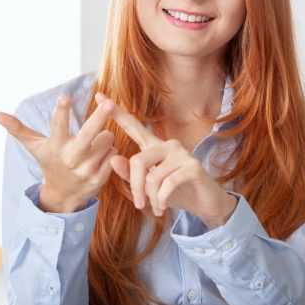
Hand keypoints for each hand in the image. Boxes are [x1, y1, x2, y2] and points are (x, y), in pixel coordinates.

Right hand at [0, 96, 117, 212]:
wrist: (63, 195)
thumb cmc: (50, 162)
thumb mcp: (34, 146)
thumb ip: (18, 129)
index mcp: (55, 146)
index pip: (57, 126)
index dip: (61, 112)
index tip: (64, 97)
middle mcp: (71, 158)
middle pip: (89, 134)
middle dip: (99, 117)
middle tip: (108, 102)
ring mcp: (87, 169)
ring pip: (107, 139)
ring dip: (104, 135)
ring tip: (94, 141)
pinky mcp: (101, 177)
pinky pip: (114, 152)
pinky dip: (110, 150)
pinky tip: (102, 155)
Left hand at [100, 92, 237, 227]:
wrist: (205, 204)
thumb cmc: (177, 193)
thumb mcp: (149, 187)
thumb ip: (131, 175)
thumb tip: (112, 160)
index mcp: (155, 147)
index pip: (134, 127)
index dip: (117, 113)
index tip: (99, 96)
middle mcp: (168, 145)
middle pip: (138, 161)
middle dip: (136, 188)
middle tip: (139, 205)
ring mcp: (182, 154)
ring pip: (153, 176)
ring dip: (152, 198)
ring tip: (157, 208)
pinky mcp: (192, 166)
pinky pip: (167, 183)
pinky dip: (162, 199)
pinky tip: (165, 206)